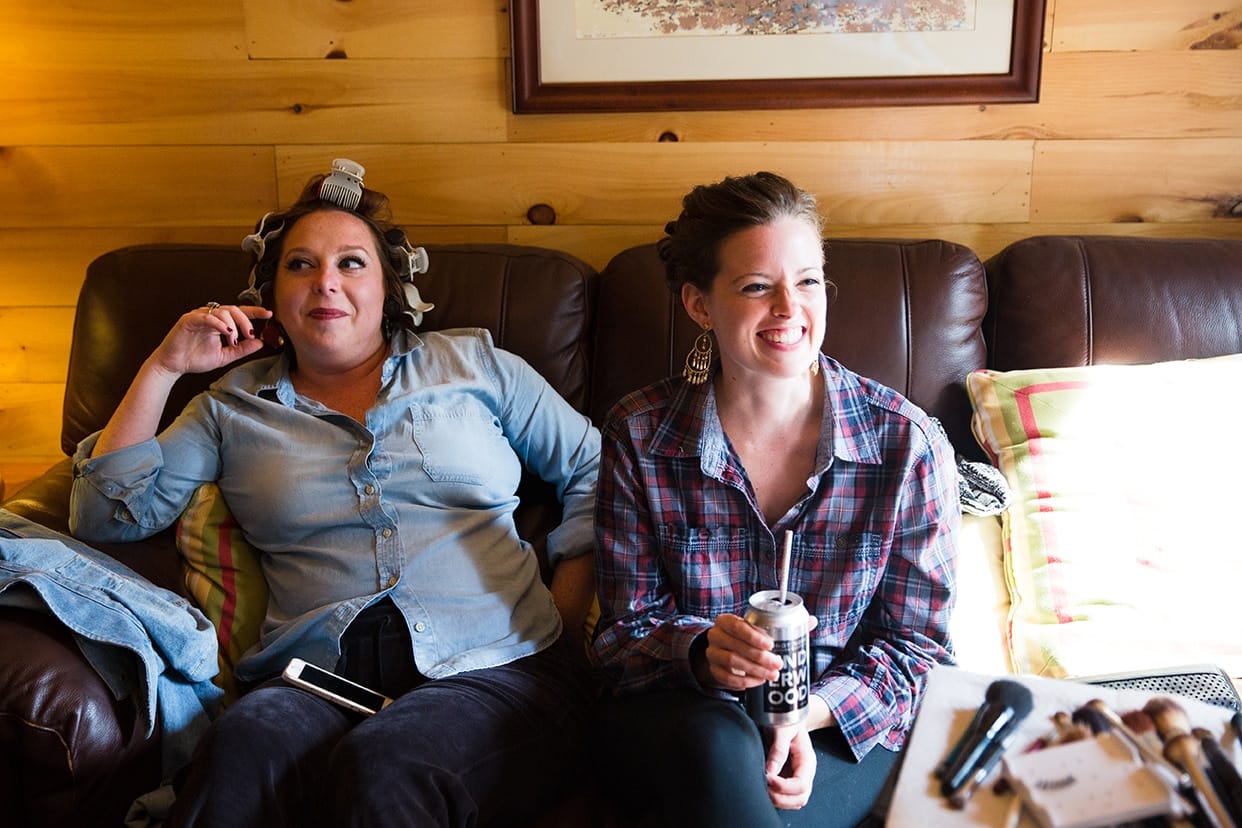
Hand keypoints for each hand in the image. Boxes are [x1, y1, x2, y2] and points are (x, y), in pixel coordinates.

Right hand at [151, 303, 271, 376]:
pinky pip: (206, 316)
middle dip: (246, 321)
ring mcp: (199, 316)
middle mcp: (211, 317)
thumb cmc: (195, 358)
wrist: (174, 366)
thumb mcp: (225, 356)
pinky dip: (218, 323)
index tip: (268, 314)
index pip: (240, 312)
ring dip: (233, 325)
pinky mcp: (188, 320)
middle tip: (250, 334)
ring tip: (233, 340)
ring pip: (222, 311)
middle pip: (234, 309)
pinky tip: (226, 331)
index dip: (255, 311)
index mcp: (220, 323)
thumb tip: (260, 343)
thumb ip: (242, 349)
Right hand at [694, 612, 818, 691]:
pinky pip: (727, 678)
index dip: (754, 636)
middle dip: (759, 657)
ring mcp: (713, 654)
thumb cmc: (748, 638)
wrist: (726, 651)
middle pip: (736, 647)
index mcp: (726, 621)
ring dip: (754, 670)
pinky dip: (744, 682)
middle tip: (778, 664)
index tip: (771, 644)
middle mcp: (716, 636)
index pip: (737, 626)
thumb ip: (784, 624)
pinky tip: (758, 682)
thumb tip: (812, 620)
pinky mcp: (714, 671)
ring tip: (771, 675)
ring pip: (732, 663)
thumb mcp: (760, 629)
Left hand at [765, 722, 816, 809]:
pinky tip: (764, 789)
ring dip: (778, 801)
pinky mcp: (788, 779)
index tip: (768, 778)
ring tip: (763, 789)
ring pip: (794, 802)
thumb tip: (770, 771)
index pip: (801, 785)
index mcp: (807, 760)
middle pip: (800, 799)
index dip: (784, 786)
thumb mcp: (783, 730)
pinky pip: (786, 797)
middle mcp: (805, 772)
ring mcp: (797, 777)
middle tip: (763, 788)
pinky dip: (776, 798)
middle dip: (781, 798)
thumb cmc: (786, 720)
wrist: (787, 716)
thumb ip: (778, 750)